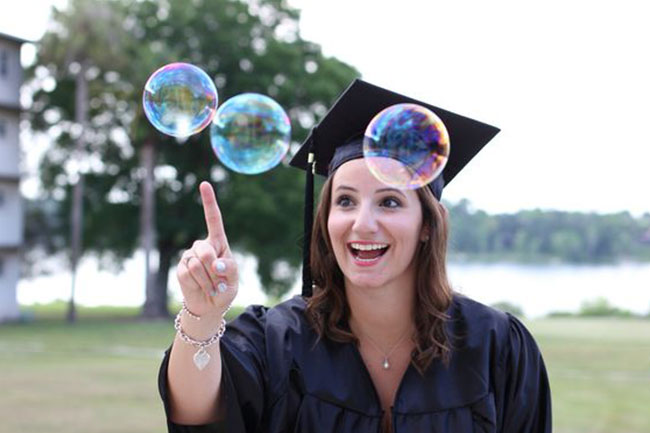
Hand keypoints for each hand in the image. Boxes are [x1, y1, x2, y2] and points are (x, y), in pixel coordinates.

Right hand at [176, 181, 238, 317]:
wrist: (208, 306)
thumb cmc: (224, 289)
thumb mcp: (234, 280)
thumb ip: (230, 269)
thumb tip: (215, 264)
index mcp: (218, 242)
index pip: (213, 219)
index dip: (209, 202)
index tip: (204, 184)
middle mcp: (202, 246)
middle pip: (205, 250)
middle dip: (213, 269)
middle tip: (219, 282)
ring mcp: (189, 256)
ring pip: (196, 264)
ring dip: (208, 280)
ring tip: (211, 286)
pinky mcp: (180, 268)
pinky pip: (188, 274)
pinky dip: (199, 284)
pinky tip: (201, 288)